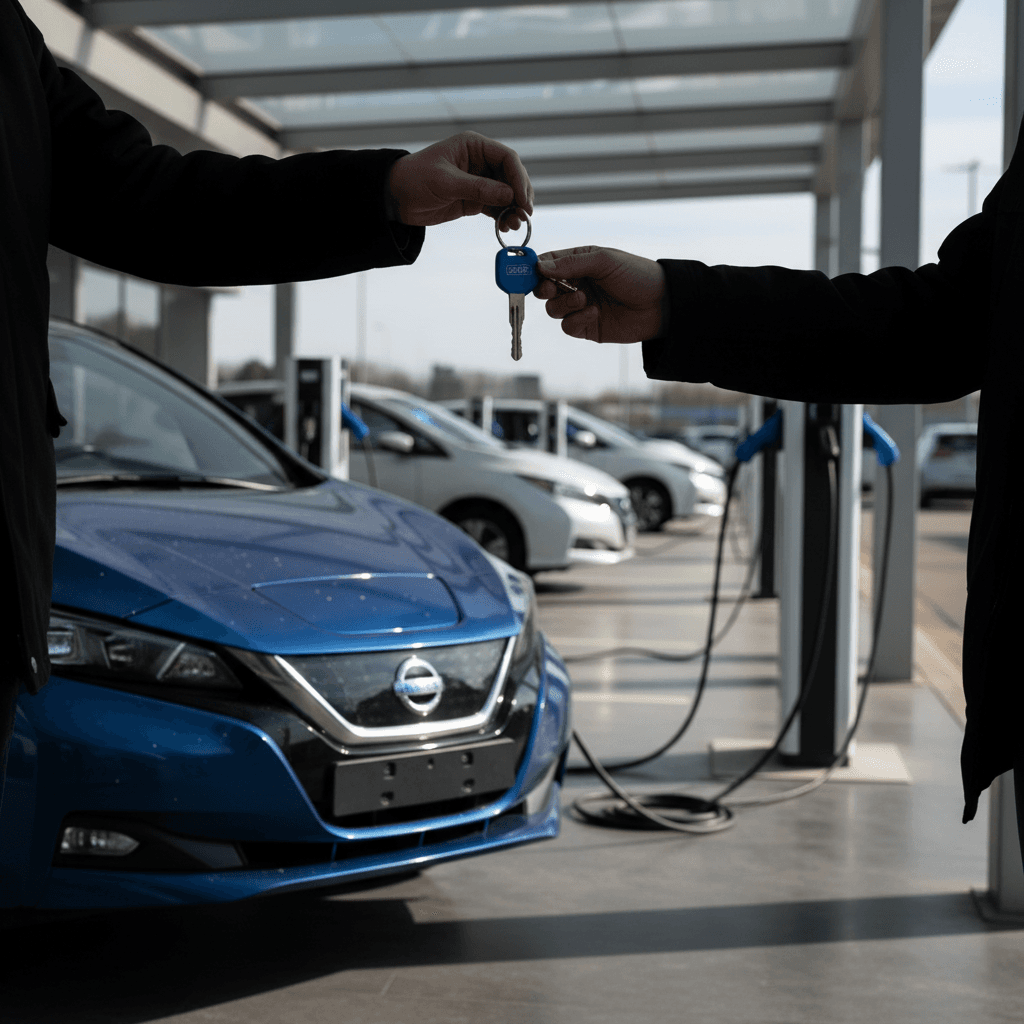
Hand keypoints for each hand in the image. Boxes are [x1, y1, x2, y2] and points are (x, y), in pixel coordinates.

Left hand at [387, 131, 533, 227]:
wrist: (396, 198)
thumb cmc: (415, 179)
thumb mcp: (445, 182)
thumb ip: (478, 188)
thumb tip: (509, 195)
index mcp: (474, 146)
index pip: (507, 158)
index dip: (518, 178)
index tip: (522, 199)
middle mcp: (480, 161)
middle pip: (512, 176)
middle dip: (520, 195)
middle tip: (524, 214)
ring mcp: (479, 181)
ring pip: (507, 194)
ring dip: (514, 208)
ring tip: (515, 224)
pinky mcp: (474, 199)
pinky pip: (496, 207)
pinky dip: (503, 216)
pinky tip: (505, 226)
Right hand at [534, 246, 665, 343]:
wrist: (661, 305)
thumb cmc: (637, 275)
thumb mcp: (604, 261)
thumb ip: (571, 263)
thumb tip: (540, 266)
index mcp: (579, 262)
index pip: (547, 263)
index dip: (534, 268)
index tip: (526, 272)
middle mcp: (576, 284)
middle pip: (543, 288)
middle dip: (543, 289)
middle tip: (550, 288)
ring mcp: (580, 307)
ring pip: (552, 309)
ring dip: (564, 304)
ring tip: (584, 299)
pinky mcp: (587, 327)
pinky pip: (567, 326)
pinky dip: (576, 320)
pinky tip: (594, 313)